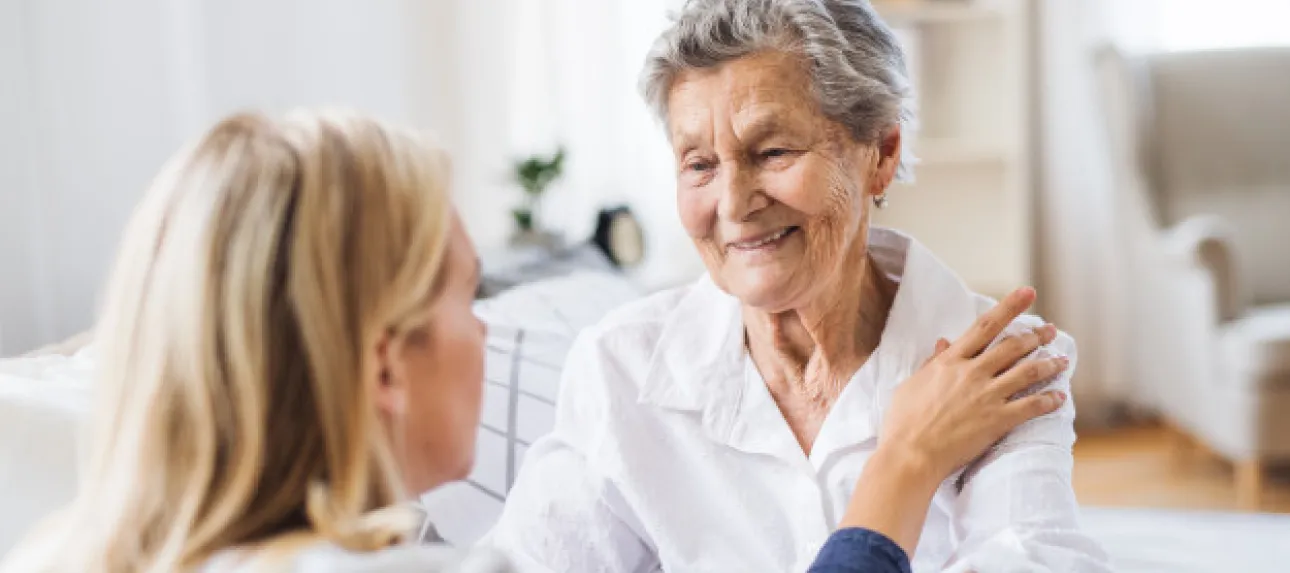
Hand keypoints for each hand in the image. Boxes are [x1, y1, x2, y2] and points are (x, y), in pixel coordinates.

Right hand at [837, 287, 1069, 553]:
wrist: (910, 454)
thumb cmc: (903, 422)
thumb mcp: (911, 384)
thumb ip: (932, 363)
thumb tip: (943, 342)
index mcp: (950, 361)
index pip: (985, 326)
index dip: (1009, 307)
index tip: (1028, 293)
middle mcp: (972, 373)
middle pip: (1012, 346)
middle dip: (1036, 336)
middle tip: (1051, 331)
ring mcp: (987, 396)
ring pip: (1027, 372)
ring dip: (1048, 364)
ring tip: (1063, 360)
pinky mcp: (998, 420)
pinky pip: (1031, 406)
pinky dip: (1048, 400)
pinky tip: (1060, 397)